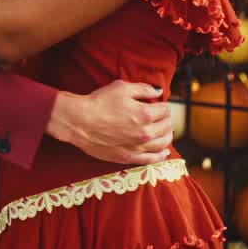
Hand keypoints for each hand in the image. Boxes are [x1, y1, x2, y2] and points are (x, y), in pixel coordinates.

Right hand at [47, 80, 172, 165]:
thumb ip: (143, 89)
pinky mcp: (128, 157)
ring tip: (166, 131)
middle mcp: (145, 132)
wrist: (79, 121)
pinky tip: (164, 152)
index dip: (164, 105)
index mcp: (145, 114)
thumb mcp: (121, 88)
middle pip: (166, 127)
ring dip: (167, 136)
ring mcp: (137, 147)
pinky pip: (151, 160)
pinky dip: (161, 156)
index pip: (165, 110)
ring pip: (162, 144)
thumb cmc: (99, 102)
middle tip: (163, 116)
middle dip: (167, 120)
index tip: (160, 104)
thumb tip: (159, 92)